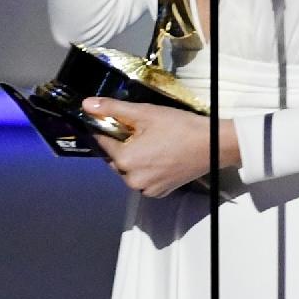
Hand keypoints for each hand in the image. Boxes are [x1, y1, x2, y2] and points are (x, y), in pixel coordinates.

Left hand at [85, 98, 240, 198]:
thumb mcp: (144, 113)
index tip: (115, 120)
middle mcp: (131, 180)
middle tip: (140, 130)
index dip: (107, 129)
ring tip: (151, 142)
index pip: (103, 142)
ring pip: (128, 170)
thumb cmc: (179, 127)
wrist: (211, 144)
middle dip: (121, 144)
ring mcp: (146, 189)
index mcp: (124, 160)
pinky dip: (145, 169)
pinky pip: (143, 179)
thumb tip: (86, 105)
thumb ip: (113, 109)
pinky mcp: (159, 192)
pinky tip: (158, 155)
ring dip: (133, 158)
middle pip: (115, 158)